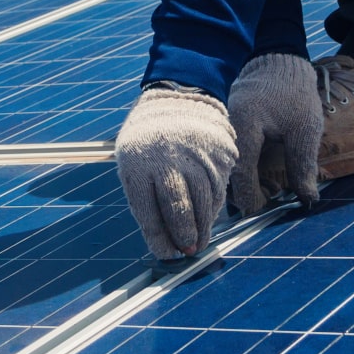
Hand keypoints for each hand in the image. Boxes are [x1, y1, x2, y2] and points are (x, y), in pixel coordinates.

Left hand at [114, 84, 236, 259]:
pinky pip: (220, 186)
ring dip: (204, 225)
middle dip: (185, 234)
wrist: (176, 99)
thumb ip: (146, 202)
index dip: (159, 238)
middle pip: (180, 206)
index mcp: (138, 164)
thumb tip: (164, 243)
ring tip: (200, 239)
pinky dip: (215, 205)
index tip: (167, 254)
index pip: (149, 211)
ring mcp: (196, 153)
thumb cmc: (148, 142)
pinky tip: (209, 213)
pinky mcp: (219, 151)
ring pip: (204, 200)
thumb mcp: (134, 165)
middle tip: (189, 250)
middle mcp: (168, 158)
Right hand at [225, 52, 320, 214]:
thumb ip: (302, 165)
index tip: (265, 210)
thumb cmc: (294, 94)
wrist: (279, 63)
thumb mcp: (305, 129)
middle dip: (245, 194)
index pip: (240, 175)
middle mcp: (226, 130)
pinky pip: (227, 157)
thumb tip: (307, 200)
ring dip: (242, 183)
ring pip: (225, 167)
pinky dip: (240, 170)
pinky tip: (256, 176)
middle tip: (267, 202)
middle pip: (227, 174)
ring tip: (264, 191)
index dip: (252, 198)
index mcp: (243, 127)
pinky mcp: (225, 130)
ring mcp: (222, 129)